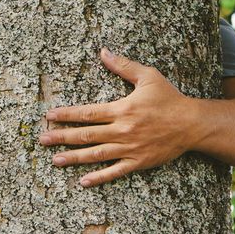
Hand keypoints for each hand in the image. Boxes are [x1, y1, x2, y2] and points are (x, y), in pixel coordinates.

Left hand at [38, 46, 194, 186]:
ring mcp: (129, 148)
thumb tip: (103, 52)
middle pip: (86, 135)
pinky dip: (99, 177)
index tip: (49, 116)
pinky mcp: (138, 161)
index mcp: (121, 109)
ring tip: (55, 160)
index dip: (66, 115)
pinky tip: (83, 181)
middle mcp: (122, 130)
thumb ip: (123, 66)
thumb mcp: (148, 77)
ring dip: (74, 157)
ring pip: (95, 155)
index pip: (87, 113)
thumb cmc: (170, 99)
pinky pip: (115, 171)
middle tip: (42, 140)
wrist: (192, 124)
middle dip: (62, 137)